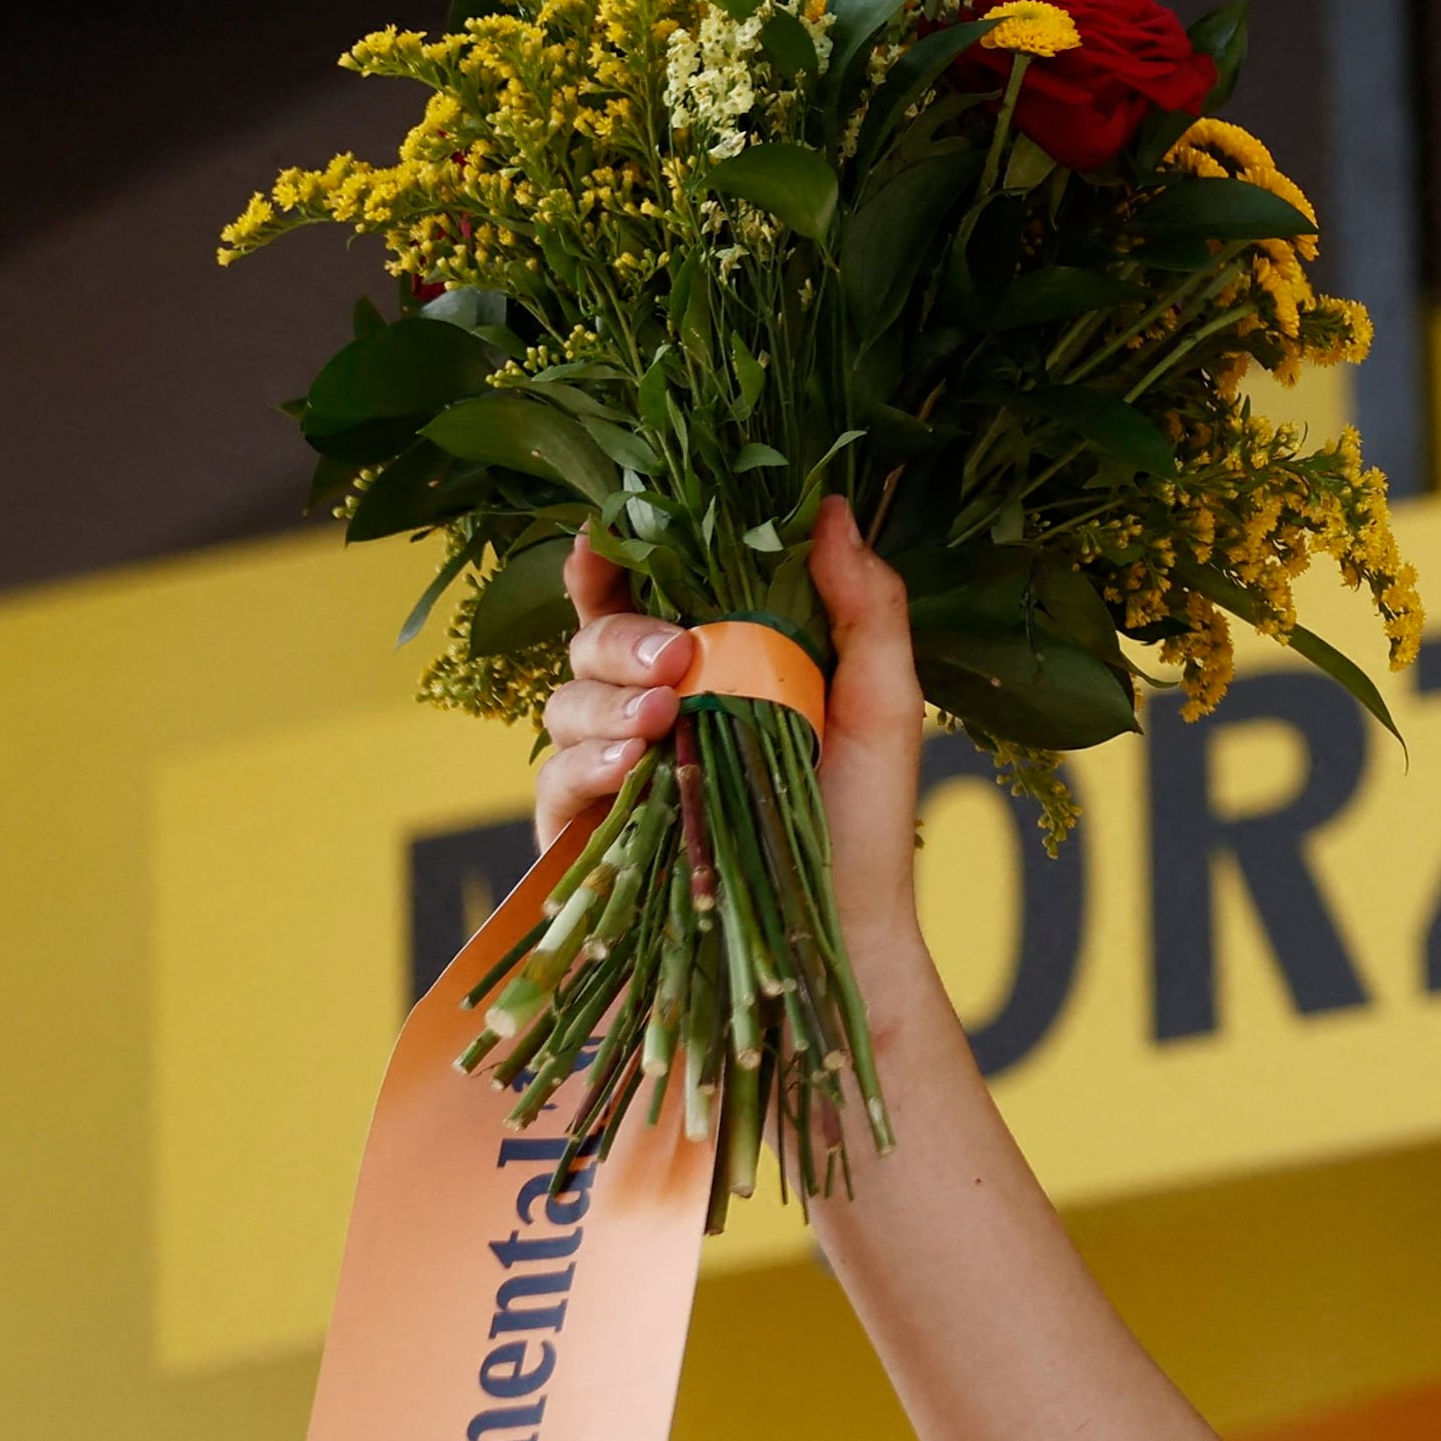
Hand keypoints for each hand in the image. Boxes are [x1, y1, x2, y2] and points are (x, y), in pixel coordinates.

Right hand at [525, 506, 934, 975]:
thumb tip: (828, 505)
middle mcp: (652, 706)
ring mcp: (613, 770)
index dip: (611, 557)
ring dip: (606, 700)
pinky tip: (633, 763)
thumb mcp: (882, 705)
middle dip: (622, 636)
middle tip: (677, 658)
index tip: (606, 533)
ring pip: (565, 703)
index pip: (639, 591)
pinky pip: (558, 784)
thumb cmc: (864, 818)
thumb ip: (864, 605)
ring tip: (662, 714)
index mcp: (715, 661)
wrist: (846, 935)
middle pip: (594, 639)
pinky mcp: (588, 835)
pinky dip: (588, 765)